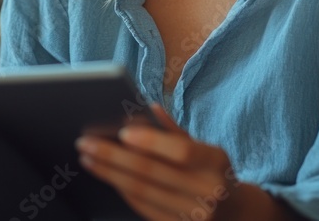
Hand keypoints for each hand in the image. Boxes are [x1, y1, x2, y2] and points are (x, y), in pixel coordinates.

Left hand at [74, 103, 244, 219]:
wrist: (232, 214)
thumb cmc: (211, 171)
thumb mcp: (205, 147)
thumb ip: (175, 130)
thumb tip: (147, 108)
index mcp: (216, 163)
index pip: (182, 151)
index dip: (152, 141)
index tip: (122, 131)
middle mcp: (208, 191)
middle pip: (152, 173)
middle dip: (113, 156)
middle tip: (85, 142)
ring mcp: (194, 216)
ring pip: (142, 192)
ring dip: (109, 173)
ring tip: (87, 157)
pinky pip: (142, 208)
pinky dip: (121, 189)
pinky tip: (107, 176)